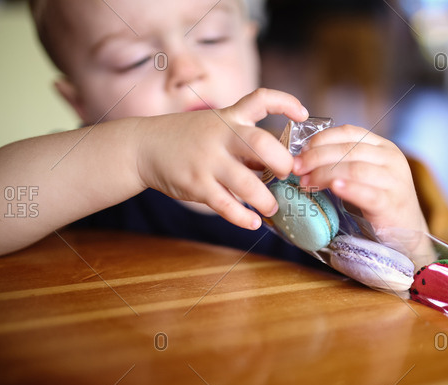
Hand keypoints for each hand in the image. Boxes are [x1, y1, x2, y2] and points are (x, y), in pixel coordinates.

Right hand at [135, 88, 308, 229]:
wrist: (143, 146)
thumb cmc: (187, 138)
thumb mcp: (215, 127)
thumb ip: (245, 143)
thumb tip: (279, 165)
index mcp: (229, 118)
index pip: (260, 99)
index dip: (285, 102)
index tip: (304, 114)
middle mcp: (221, 136)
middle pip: (262, 143)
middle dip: (282, 162)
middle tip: (287, 175)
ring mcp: (208, 160)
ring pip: (247, 183)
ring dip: (266, 200)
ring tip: (272, 208)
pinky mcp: (196, 184)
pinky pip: (226, 204)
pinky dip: (243, 217)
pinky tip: (252, 222)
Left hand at [292, 124, 427, 234]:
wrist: (407, 233)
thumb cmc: (378, 201)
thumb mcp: (364, 174)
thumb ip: (342, 161)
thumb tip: (303, 158)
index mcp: (382, 146)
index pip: (349, 132)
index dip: (321, 139)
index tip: (300, 151)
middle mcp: (391, 158)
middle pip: (348, 149)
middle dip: (316, 157)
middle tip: (296, 168)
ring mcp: (395, 181)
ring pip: (355, 169)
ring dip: (324, 174)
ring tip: (307, 183)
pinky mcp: (392, 204)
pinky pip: (368, 193)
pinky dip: (349, 189)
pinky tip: (334, 188)